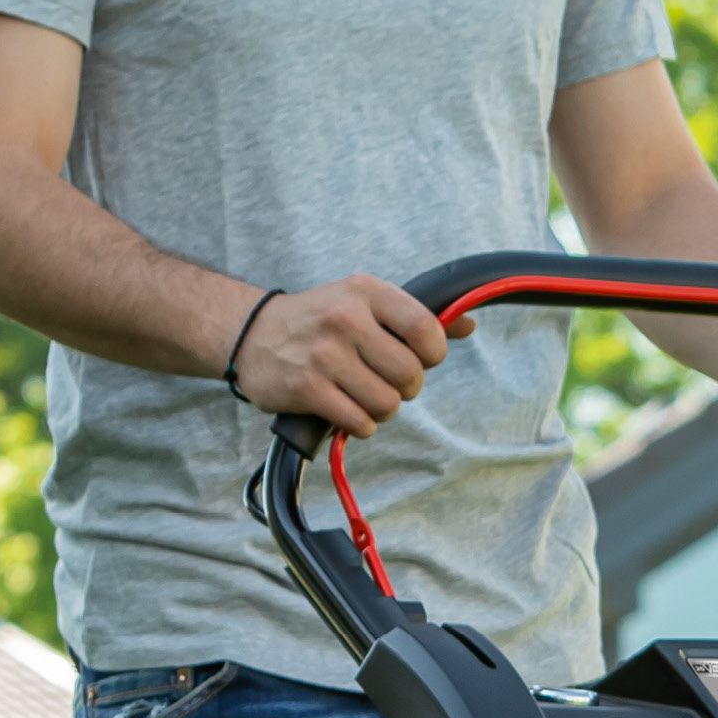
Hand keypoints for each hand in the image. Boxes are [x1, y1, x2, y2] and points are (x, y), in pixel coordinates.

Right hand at [231, 275, 450, 434]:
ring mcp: (324, 355)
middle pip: (410, 375)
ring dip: (381, 408)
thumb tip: (467, 324)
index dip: (433, 354)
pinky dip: (360, 424)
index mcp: (366, 292)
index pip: (426, 330)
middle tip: (384, 380)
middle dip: (405, 387)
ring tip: (361, 393)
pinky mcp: (307, 388)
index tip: (419, 358)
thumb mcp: (364, 302)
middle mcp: (345, 319)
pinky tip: (344, 408)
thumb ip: (415, 316)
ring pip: (388, 404)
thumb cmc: (320, 320)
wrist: (250, 333)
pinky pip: (361, 422)